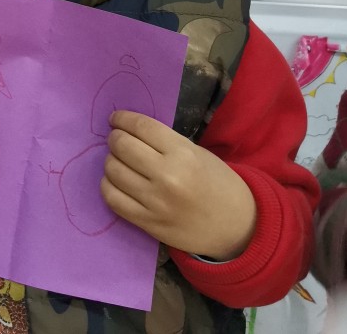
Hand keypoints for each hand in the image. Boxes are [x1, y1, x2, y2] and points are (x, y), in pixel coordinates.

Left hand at [100, 110, 256, 259]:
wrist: (238, 227)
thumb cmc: (217, 183)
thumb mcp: (196, 152)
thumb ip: (164, 141)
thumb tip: (128, 130)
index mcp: (183, 153)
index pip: (141, 127)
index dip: (122, 119)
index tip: (115, 118)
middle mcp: (167, 176)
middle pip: (122, 146)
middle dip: (114, 138)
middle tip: (116, 139)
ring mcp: (156, 202)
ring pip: (113, 171)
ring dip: (110, 161)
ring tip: (118, 160)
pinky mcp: (148, 223)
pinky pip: (113, 199)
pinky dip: (108, 185)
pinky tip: (116, 181)